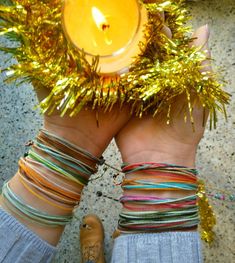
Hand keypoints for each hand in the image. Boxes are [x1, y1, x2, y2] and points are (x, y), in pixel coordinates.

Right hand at [116, 25, 210, 166]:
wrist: (161, 159)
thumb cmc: (185, 128)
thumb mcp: (198, 93)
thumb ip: (199, 63)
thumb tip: (203, 29)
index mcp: (169, 79)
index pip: (163, 52)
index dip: (160, 37)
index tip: (155, 21)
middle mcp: (150, 84)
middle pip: (142, 58)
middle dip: (139, 44)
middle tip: (132, 27)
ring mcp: (132, 93)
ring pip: (126, 69)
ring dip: (122, 56)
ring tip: (116, 38)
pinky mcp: (117, 103)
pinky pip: (111, 85)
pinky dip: (109, 74)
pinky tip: (103, 60)